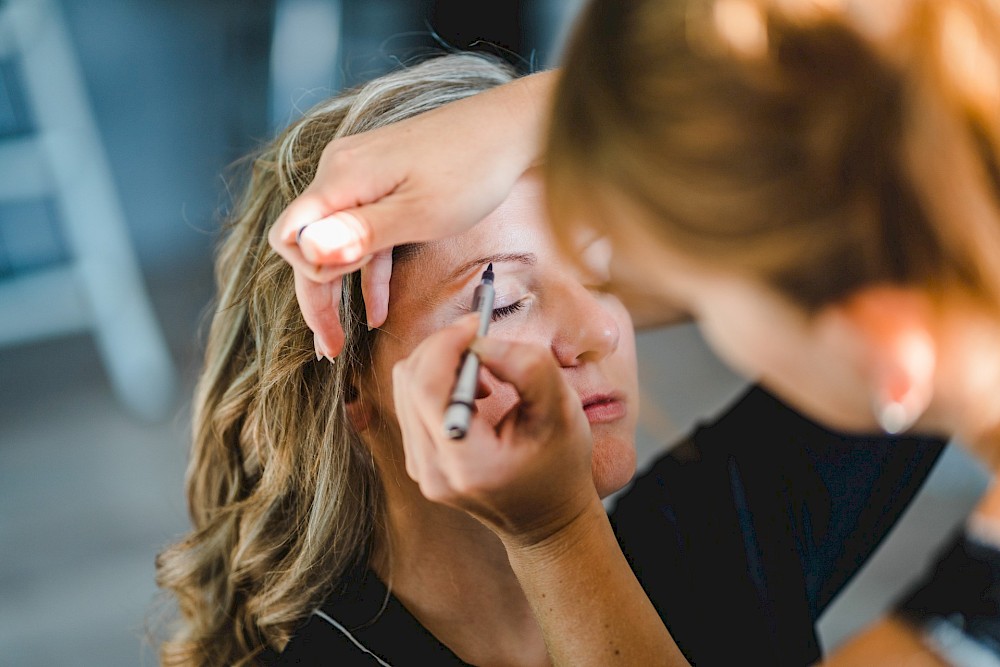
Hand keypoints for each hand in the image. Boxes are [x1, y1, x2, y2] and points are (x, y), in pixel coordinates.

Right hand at [267, 71, 554, 356]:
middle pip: (308, 243)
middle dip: (316, 297)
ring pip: (336, 240)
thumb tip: (309, 251)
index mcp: (341, 178)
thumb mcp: (420, 214)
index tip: (340, 309)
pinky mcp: (384, 180)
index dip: (309, 279)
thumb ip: (362, 234)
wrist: (512, 128)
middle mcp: (341, 172)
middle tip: (329, 349)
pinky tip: (377, 311)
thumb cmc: (472, 170)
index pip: (290, 237)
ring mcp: (362, 174)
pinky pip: (364, 231)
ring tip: (343, 339)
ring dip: (339, 288)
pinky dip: (367, 269)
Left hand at [391, 314, 598, 544]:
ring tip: (485, 374)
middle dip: (443, 346)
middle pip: (410, 382)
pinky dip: (437, 382)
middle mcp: (433, 472)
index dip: (446, 344)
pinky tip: (474, 393)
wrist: (546, 520)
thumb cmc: (560, 465)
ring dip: (440, 363)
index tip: (476, 324)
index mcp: (468, 464)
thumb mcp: (562, 411)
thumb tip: (481, 341)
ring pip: (405, 388)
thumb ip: (527, 369)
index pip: (428, 388)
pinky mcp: (418, 463)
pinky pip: (411, 404)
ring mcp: (420, 471)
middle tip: (480, 336)